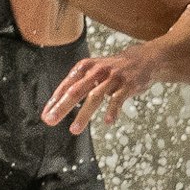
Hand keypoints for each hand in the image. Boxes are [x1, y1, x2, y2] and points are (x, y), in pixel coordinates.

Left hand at [38, 44, 164, 135]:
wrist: (144, 59)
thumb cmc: (113, 69)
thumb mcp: (94, 71)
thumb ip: (77, 85)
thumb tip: (56, 105)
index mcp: (85, 67)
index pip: (66, 86)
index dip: (55, 101)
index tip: (45, 115)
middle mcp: (97, 71)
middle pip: (76, 90)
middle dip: (62, 107)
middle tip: (50, 120)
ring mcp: (113, 78)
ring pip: (95, 97)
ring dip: (83, 114)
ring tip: (74, 130)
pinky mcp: (127, 85)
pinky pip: (118, 99)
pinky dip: (112, 110)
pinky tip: (108, 122)